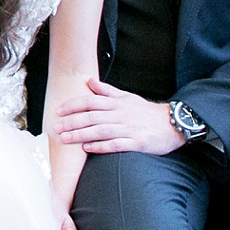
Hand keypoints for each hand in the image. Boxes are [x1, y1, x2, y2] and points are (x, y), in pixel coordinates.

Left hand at [53, 78, 185, 155]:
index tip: (58, 111)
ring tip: (65, 138)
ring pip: (101, 130)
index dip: (73, 105)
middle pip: (92, 116)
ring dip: (81, 134)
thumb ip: (107, 91)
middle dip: (72, 122)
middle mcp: (121, 114)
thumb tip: (89, 81)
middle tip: (56, 128)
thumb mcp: (127, 97)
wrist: (173, 123)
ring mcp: (129, 128)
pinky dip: (101, 146)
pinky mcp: (138, 142)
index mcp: (117, 103)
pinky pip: (116, 144)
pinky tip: (88, 148)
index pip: (90, 101)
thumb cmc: (146, 112)